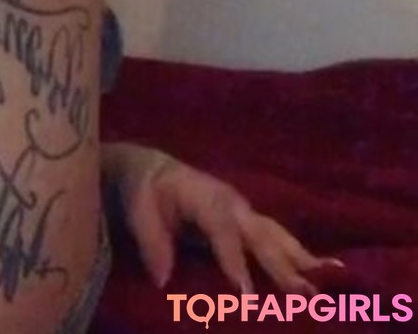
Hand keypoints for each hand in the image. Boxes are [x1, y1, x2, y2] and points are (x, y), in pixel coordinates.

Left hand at [102, 142, 344, 295]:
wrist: (153, 171)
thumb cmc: (145, 189)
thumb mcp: (137, 206)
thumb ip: (150, 240)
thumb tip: (163, 280)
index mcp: (205, 197)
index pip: (222, 230)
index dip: (235, 262)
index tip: (247, 296)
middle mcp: (232, 204)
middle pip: (260, 234)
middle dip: (282, 264)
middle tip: (304, 294)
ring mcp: (245, 212)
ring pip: (277, 236)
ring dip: (301, 260)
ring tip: (328, 284)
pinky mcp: (250, 224)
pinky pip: (279, 240)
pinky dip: (304, 256)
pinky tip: (329, 271)